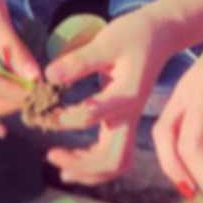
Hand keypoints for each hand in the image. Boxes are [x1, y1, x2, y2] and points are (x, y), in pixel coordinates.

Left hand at [44, 7, 175, 183]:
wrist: (161, 34)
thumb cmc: (135, 34)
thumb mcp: (108, 40)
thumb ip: (80, 59)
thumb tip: (49, 75)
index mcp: (127, 96)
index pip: (89, 117)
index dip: (61, 118)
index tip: (41, 111)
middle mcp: (130, 114)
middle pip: (114, 159)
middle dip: (83, 166)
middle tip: (52, 155)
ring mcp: (128, 120)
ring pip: (115, 161)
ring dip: (87, 169)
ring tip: (57, 161)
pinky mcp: (123, 119)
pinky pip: (112, 151)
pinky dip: (92, 160)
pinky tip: (72, 155)